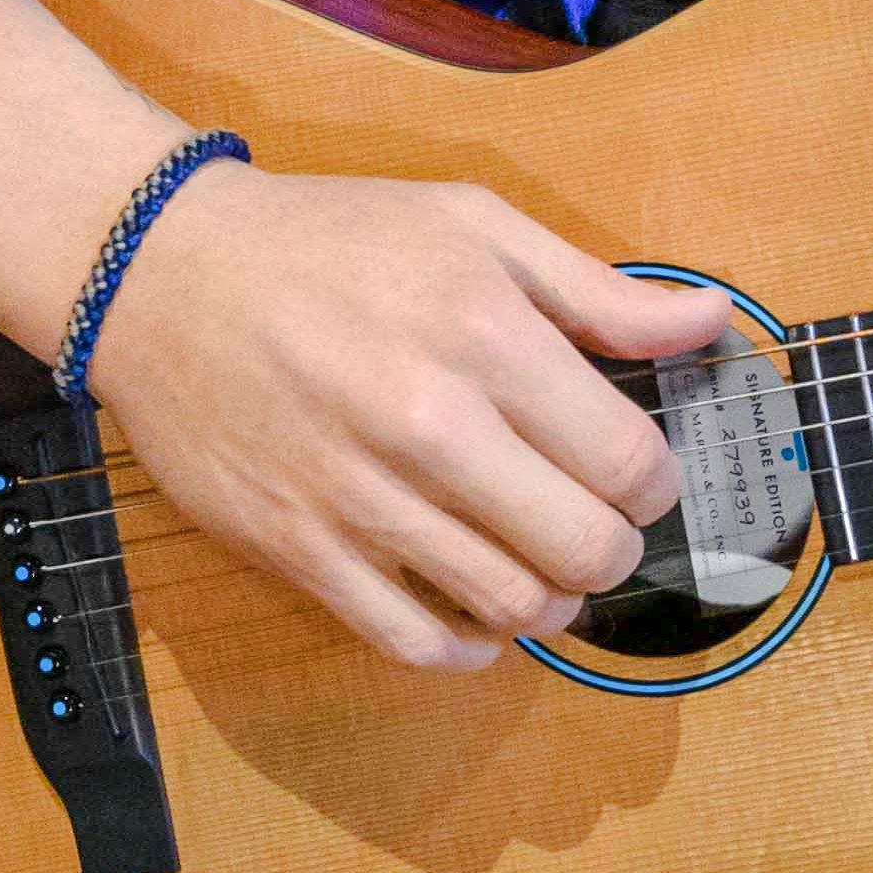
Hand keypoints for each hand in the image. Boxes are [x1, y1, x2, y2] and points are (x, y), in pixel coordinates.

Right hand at [81, 167, 730, 670]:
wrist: (162, 274)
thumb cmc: (327, 240)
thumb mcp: (472, 226)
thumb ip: (598, 289)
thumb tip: (710, 321)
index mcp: (484, 336)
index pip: (628, 462)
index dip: (655, 480)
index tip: (636, 471)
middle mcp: (429, 426)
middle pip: (584, 548)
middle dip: (613, 547)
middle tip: (595, 522)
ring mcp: (361, 498)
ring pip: (512, 606)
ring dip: (550, 600)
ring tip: (540, 560)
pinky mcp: (302, 550)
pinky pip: (415, 642)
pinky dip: (467, 646)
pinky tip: (475, 608)